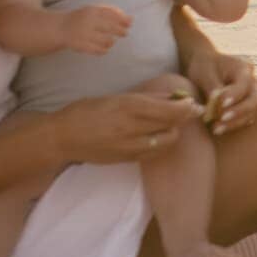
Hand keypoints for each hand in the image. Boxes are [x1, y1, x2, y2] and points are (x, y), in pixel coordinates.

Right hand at [53, 91, 191, 163]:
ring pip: (167, 142)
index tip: (193, 103)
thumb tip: (173, 96)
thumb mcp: (116, 97)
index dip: (187, 108)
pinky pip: (154, 153)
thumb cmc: (87, 111)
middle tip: (185, 112)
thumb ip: (146, 98)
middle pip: (172, 126)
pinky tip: (156, 137)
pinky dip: (161, 145)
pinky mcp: (127, 159)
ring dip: (172, 133)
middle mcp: (132, 128)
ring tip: (168, 125)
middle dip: (183, 119)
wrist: (63, 138)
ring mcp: (130, 146)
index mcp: (129, 107)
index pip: (170, 110)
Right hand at [61, 4, 130, 55]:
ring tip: (111, 41)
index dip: (123, 20)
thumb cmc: (83, 18)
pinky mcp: (80, 45)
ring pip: (106, 41)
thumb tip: (132, 19)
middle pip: (111, 28)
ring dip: (112, 42)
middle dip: (121, 31)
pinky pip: (98, 50)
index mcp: (92, 11)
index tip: (129, 24)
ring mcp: (83, 34)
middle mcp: (87, 21)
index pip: (112, 15)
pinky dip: (104, 50)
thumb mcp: (95, 10)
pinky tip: (104, 48)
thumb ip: (112, 12)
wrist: (61, 28)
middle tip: (124, 33)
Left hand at [185, 51, 256, 135]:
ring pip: (253, 111)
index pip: (245, 84)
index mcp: (243, 69)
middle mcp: (252, 82)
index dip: (235, 95)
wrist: (203, 68)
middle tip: (222, 119)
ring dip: (237, 122)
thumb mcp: (204, 74)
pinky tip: (220, 129)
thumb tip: (215, 105)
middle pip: (256, 99)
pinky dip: (234, 124)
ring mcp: (251, 96)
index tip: (222, 104)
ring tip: (217, 129)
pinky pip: (247, 118)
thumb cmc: (203, 67)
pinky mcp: (246, 107)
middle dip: (240, 111)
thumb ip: (213, 88)